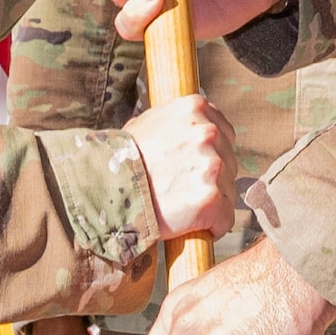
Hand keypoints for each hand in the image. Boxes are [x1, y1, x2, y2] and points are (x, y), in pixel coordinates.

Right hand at [124, 94, 236, 241]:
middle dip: (211, 179)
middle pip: (229, 163)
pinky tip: (190, 224)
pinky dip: (213, 227)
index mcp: (195, 108)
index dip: (210, 154)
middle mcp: (208, 132)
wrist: (106, 188)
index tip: (191, 167)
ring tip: (180, 206)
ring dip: (211, 202)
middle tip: (181, 189)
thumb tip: (197, 127)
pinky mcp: (211, 199)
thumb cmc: (123, 158)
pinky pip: (225, 219)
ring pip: (228, 192)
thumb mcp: (149, 123)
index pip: (224, 133)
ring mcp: (212, 165)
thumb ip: (180, 123)